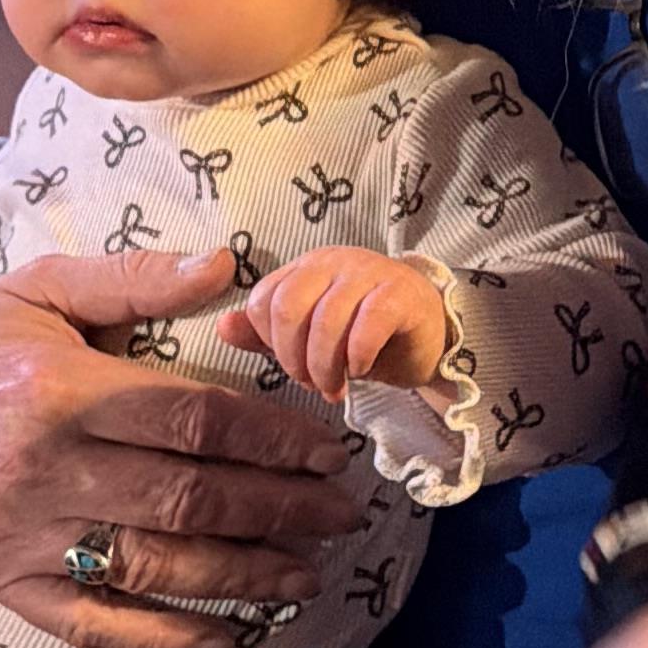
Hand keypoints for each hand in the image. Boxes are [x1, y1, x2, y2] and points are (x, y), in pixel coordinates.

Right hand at [0, 252, 371, 647]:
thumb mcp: (35, 288)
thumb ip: (131, 280)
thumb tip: (225, 264)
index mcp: (58, 393)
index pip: (193, 422)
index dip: (272, 439)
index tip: (329, 450)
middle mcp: (42, 471)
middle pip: (187, 499)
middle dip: (280, 509)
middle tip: (345, 513)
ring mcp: (19, 537)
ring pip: (152, 568)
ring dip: (241, 576)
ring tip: (307, 573)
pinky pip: (93, 622)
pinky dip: (165, 638)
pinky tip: (229, 637)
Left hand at [234, 248, 448, 400]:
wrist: (426, 337)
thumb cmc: (364, 338)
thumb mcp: (308, 340)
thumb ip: (265, 335)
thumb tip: (221, 327)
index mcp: (306, 268)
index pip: (263, 300)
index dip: (270, 344)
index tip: (292, 370)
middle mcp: (334, 261)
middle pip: (288, 307)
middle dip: (294, 358)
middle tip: (312, 383)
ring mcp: (369, 271)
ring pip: (327, 318)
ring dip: (326, 365)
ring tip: (336, 385)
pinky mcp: (401, 292)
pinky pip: (368, 324)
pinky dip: (358, 357)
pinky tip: (362, 370)